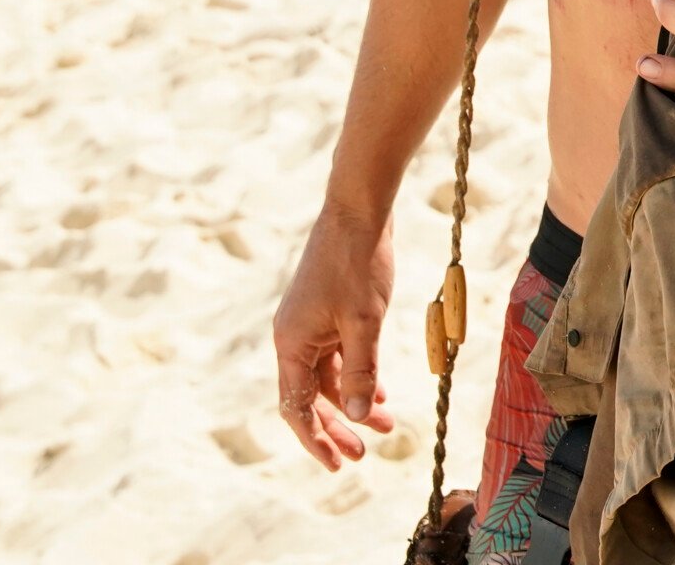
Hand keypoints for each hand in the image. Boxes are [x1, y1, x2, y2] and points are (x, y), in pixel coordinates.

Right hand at [272, 206, 397, 469]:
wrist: (359, 210)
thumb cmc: (358, 263)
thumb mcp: (364, 322)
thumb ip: (360, 370)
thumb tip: (354, 415)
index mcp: (291, 343)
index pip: (297, 407)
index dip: (315, 439)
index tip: (337, 465)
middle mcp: (294, 337)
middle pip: (311, 396)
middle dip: (336, 427)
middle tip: (363, 453)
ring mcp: (310, 323)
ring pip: (329, 376)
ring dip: (353, 400)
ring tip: (383, 423)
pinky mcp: (327, 311)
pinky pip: (338, 354)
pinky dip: (357, 374)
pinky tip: (378, 390)